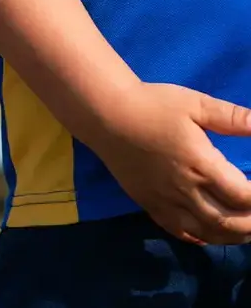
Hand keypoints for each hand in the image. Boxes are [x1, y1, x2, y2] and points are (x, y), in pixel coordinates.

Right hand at [85, 83, 250, 244]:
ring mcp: (165, 200)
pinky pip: (178, 230)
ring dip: (231, 236)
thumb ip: (233, 117)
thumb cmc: (152, 105)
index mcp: (201, 164)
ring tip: (245, 229)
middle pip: (228, 221)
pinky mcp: (149, 203)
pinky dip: (200, 237)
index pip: (243, 196)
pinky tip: (210, 232)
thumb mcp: (195, 104)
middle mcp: (185, 189)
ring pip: (206, 232)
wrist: (105, 114)